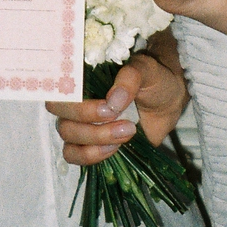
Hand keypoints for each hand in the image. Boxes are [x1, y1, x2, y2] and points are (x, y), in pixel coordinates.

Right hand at [46, 35, 188, 166]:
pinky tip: (114, 148)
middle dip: (88, 120)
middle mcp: (75, 101)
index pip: (58, 88)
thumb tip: (113, 100)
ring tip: (126, 131)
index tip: (105, 104)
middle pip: (61, 115)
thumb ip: (130, 78)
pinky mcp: (89, 144)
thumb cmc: (153, 79)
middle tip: (118, 117)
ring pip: (68, 136)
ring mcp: (80, 124)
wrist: (168, 102)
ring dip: (95, 138)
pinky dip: (91, 154)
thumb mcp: (146, 70)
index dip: (73, 99)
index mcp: (82, 77)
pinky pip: (73, 155)